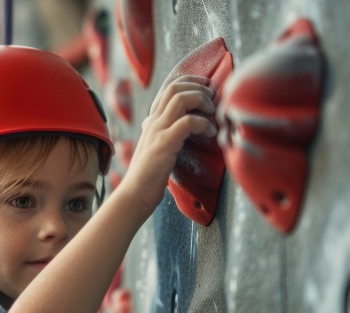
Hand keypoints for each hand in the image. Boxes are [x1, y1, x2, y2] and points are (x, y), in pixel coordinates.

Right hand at [120, 75, 216, 211]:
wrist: (135, 193)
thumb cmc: (149, 174)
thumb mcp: (155, 147)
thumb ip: (164, 132)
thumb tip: (179, 124)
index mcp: (152, 120)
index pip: (170, 87)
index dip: (191, 82)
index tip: (206, 87)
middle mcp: (153, 121)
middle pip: (175, 87)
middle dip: (198, 87)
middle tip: (213, 97)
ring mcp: (158, 131)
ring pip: (180, 99)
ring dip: (201, 100)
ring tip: (212, 112)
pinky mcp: (165, 144)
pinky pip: (188, 122)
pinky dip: (203, 124)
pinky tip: (210, 133)